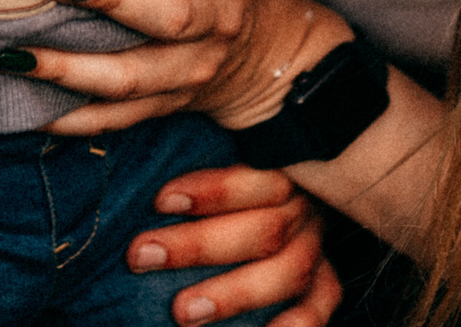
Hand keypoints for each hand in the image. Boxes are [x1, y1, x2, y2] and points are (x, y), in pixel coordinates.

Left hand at [13, 0, 352, 135]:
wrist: (278, 59)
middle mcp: (215, 22)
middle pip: (169, 17)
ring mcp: (191, 71)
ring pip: (131, 78)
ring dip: (70, 69)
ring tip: (12, 53)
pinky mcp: (169, 105)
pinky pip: (118, 120)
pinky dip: (72, 119)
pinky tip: (26, 109)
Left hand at [130, 166, 342, 326]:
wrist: (271, 199)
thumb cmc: (225, 181)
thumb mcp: (217, 151)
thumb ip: (189, 168)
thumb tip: (137, 164)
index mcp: (280, 168)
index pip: (257, 178)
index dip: (210, 191)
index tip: (160, 201)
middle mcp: (302, 207)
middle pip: (264, 229)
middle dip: (199, 245)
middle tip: (142, 255)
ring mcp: (315, 246)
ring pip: (288, 270)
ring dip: (234, 293)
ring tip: (183, 311)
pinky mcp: (324, 282)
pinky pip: (319, 306)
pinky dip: (295, 326)